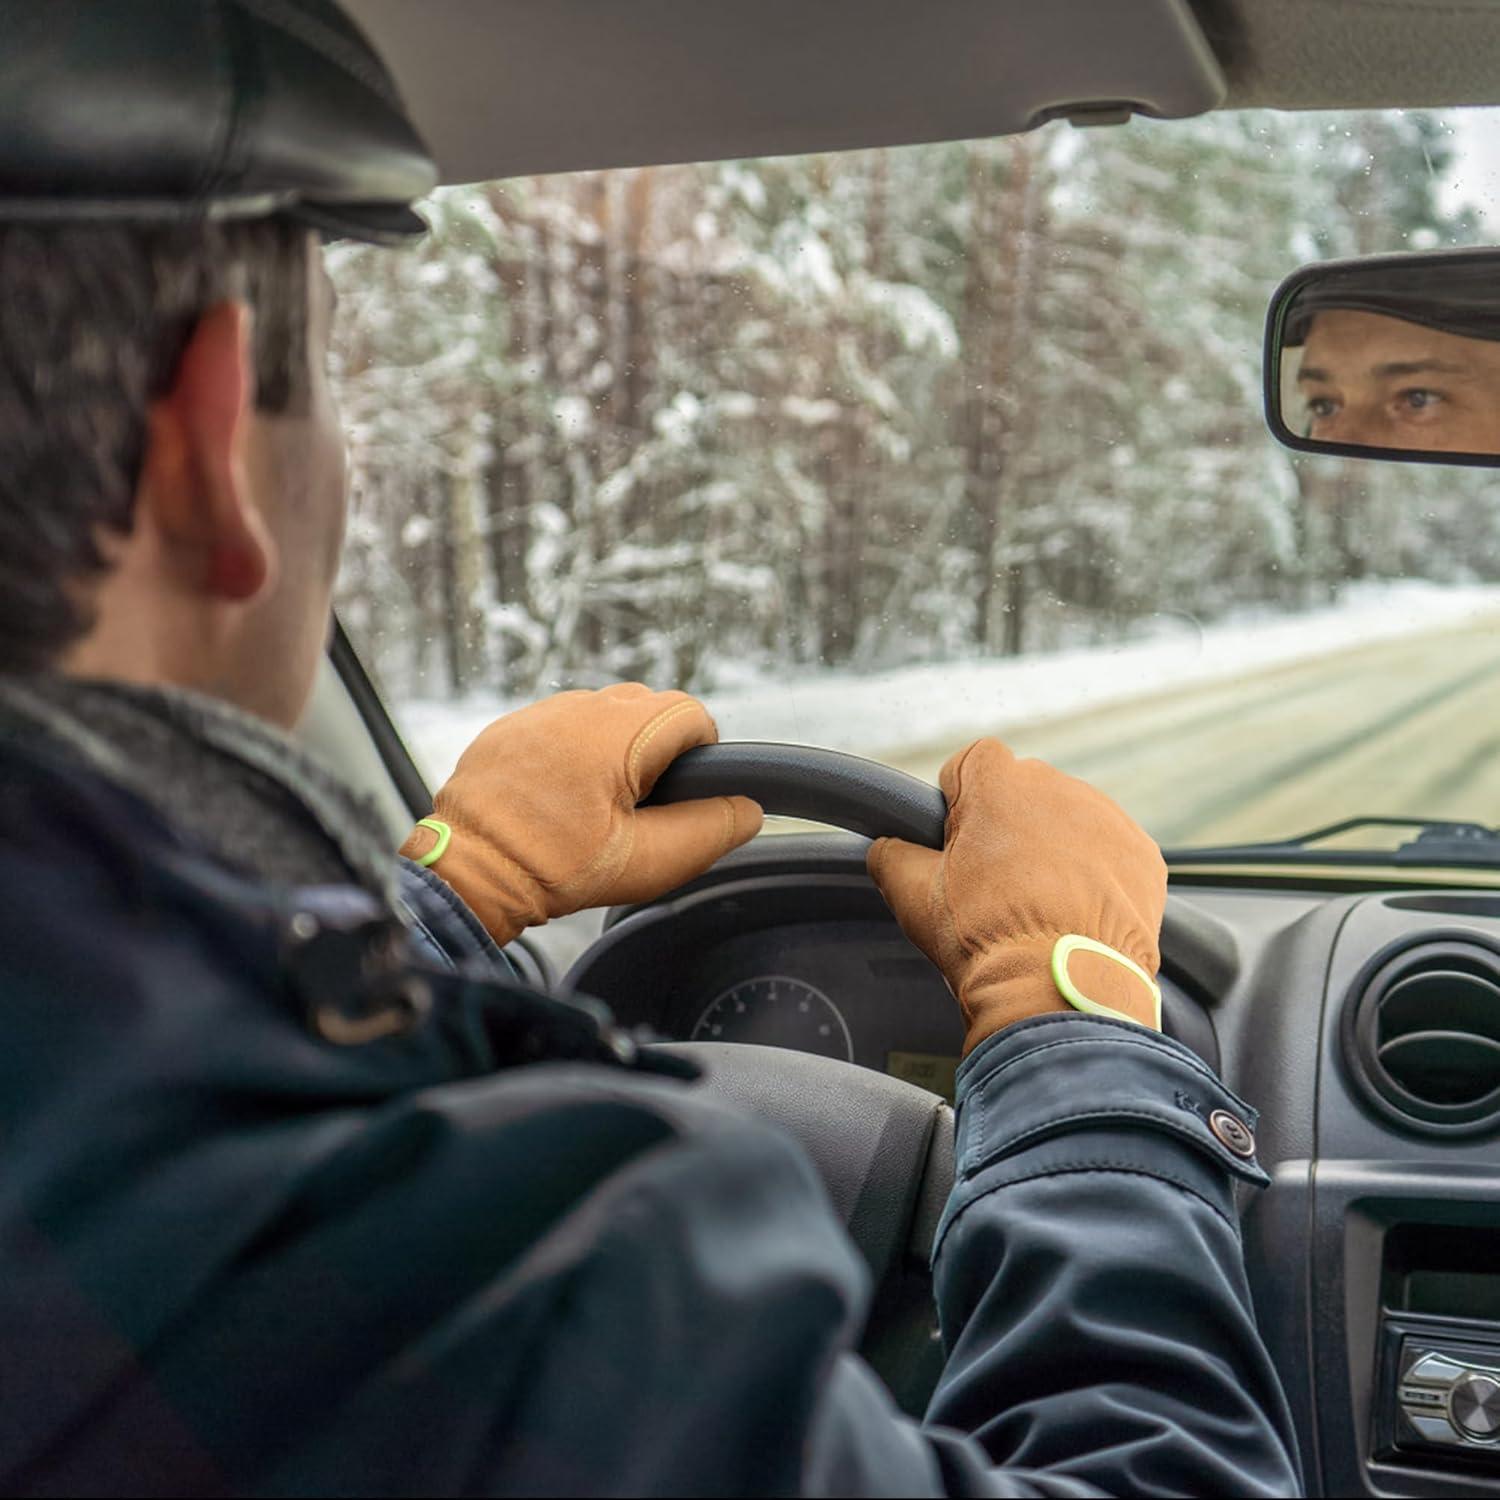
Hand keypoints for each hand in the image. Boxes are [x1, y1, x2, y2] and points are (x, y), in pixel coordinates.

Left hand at [400, 684, 761, 944]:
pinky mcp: (513, 726)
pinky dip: (572, 754)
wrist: (469, 870)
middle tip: (635, 810)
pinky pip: (563, 726)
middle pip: (650, 709)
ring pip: (606, 715)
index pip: (692, 714)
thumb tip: (748, 809)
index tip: (675, 798)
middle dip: (656, 753)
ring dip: (614, 751)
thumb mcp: (647, 861)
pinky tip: (557, 798)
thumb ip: (709, 831)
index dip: (698, 757)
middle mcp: (580, 706)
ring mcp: (542, 711)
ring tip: (593, 807)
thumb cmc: (553, 867)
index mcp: (620, 731)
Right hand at [867, 739, 1166, 1053]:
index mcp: (1000, 783)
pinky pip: (1111, 852)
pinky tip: (1076, 914)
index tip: (957, 842)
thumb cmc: (986, 939)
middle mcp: (1060, 787)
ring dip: (1054, 848)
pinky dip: (1096, 875)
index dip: (958, 801)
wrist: (1060, 989)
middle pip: (1023, 791)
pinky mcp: (1144, 855)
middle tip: (994, 883)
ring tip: (1039, 906)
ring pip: (1070, 820)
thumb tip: (887, 847)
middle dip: (1009, 826)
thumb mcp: (912, 895)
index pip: (971, 762)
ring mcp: (1109, 819)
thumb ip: (890, 854)